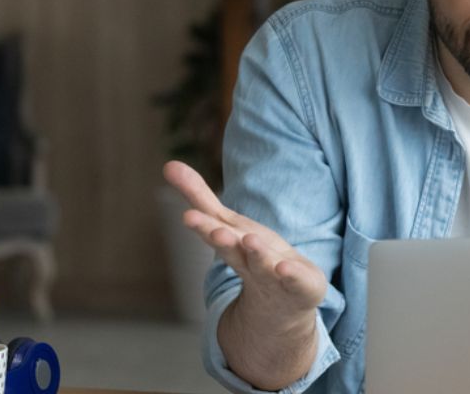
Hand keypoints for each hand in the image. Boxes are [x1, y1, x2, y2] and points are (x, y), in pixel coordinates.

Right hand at [162, 160, 329, 331]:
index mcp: (232, 244)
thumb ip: (200, 196)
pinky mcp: (301, 286)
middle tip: (215, 232)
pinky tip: (286, 268)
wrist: (283, 305)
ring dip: (257, 254)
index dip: (203, 225)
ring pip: (263, 265)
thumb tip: (168, 164)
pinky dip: (292, 276)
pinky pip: (297, 281)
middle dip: (223, 241)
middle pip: (234, 251)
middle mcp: (249, 262)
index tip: (187, 215)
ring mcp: (274, 277)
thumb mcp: (228, 224)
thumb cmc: (252, 257)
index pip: (215, 232)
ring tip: (250, 240)